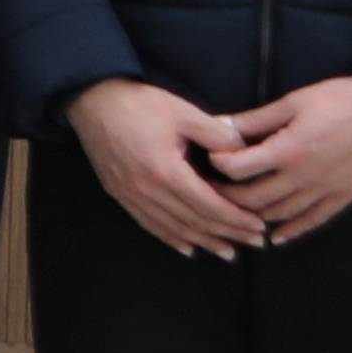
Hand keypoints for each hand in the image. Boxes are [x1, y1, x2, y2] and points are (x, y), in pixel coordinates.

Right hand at [66, 76, 265, 260]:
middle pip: (194, 222)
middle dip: (228, 234)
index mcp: (165, 171)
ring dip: (203, 242)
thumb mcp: (185, 112)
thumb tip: (247, 154)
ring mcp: (130, 195)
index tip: (259, 226)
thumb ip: (219, 135)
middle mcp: (146, 190)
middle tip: (255, 243)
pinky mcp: (119, 194)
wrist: (92, 100)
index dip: (236, 219)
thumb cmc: (140, 104)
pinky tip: (187, 247)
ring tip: (228, 252)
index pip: (208, 205)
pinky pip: (149, 224)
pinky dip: (171, 238)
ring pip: (172, 228)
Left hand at [190, 72, 351, 243]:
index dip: (218, 165)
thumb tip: (219, 124)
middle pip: (254, 198)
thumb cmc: (344, 99)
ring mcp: (326, 190)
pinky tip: (276, 236)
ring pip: (280, 214)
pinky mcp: (345, 196)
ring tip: (236, 212)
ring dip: (255, 216)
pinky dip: (291, 231)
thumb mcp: (295, 102)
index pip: (239, 168)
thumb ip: (256, 119)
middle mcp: (305, 177)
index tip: (210, 160)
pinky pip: (313, 221)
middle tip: (210, 191)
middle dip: (227, 196)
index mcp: (289, 150)